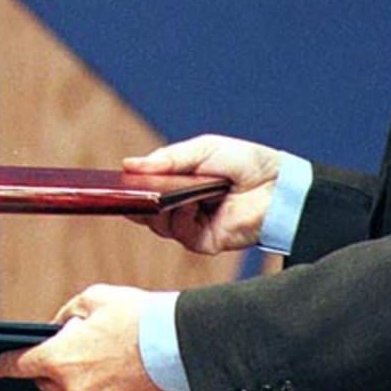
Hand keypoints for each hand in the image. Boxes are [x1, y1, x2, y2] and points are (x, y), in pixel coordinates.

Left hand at [0, 284, 162, 390]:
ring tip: (94, 354)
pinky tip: (109, 368)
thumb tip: (58, 330)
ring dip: (71, 378)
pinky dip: (94, 387)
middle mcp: (69, 386)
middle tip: (70, 345)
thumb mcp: (91, 300)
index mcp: (58, 357)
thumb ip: (65, 316)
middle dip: (48, 365)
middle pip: (44, 381)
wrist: (173, 342)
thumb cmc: (132, 315)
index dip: (1, 365)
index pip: (18, 365)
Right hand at [124, 134, 279, 253]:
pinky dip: (178, 221)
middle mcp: (183, 205)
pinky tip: (186, 205)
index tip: (110, 182)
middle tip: (121, 193)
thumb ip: (167, 159)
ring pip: (158, 225)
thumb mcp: (203, 149)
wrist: (280, 186)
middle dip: (133, 200)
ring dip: (155, 210)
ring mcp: (193, 224)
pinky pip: (180, 235)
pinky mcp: (205, 241)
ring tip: (156, 195)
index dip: (129, 186)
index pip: (147, 187)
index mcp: (182, 182)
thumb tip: (128, 165)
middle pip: (147, 209)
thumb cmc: (246, 162)